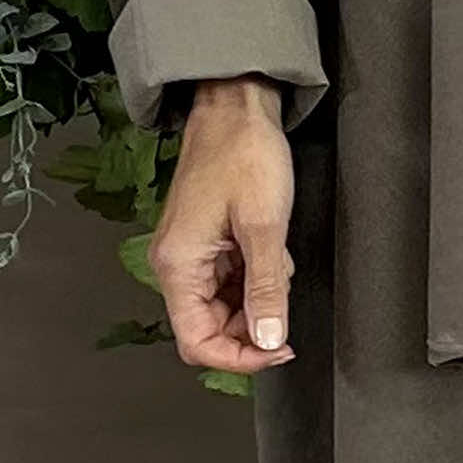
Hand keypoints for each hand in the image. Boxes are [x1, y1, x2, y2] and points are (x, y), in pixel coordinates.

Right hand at [148, 74, 299, 371]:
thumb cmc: (244, 151)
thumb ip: (266, 288)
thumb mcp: (265, 224)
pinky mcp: (204, 239)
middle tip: (286, 304)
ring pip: (221, 304)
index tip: (277, 350)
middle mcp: (176, 263)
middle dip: (252, 324)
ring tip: (278, 263)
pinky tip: (271, 250)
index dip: (239, 358)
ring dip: (255, 296)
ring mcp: (189, 251)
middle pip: (209, 327)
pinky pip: (227, 278)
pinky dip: (253, 275)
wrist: (236, 104)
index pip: (197, 342)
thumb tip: (269, 340)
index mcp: (178, 264)